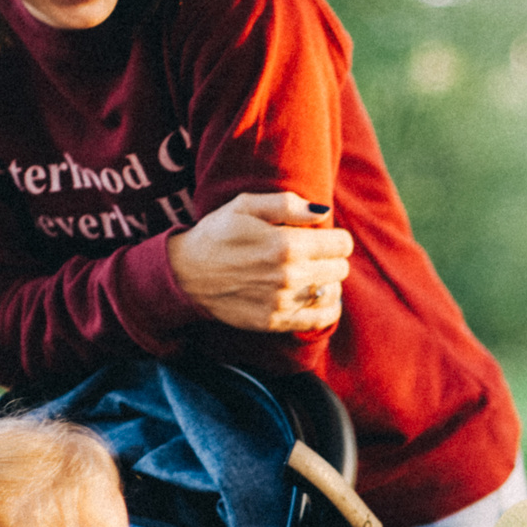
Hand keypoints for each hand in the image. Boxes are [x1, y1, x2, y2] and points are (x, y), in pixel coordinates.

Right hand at [165, 193, 352, 333]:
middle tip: (313, 254)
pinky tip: (318, 298)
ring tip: (312, 274)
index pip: (341, 244)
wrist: (185, 273)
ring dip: (328, 282)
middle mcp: (288, 276)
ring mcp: (282, 302)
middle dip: (331, 258)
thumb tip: (323, 213)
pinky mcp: (274, 321)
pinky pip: (319, 320)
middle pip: (340, 269)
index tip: (324, 237)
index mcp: (286, 244)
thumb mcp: (246, 205)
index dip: (336, 237)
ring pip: (332, 293)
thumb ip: (288, 204)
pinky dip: (326, 309)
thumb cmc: (217, 234)